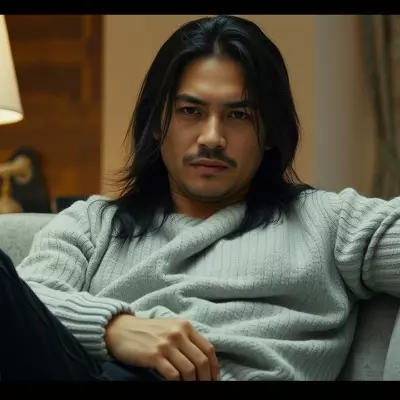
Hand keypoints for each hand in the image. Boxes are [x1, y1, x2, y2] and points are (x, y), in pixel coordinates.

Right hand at [105, 314, 219, 380]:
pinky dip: (178, 385)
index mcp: (185, 326)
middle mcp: (178, 333)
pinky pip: (173, 375)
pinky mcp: (154, 355)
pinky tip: (177, 387)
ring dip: (193, 384)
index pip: (208, 348)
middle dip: (206, 379)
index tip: (215, 379)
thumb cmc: (147, 331)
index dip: (214, 367)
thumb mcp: (170, 328)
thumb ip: (186, 339)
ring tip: (191, 389)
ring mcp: (166, 344)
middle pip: (201, 361)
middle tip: (204, 388)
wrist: (121, 329)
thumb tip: (202, 360)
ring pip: (189, 370)